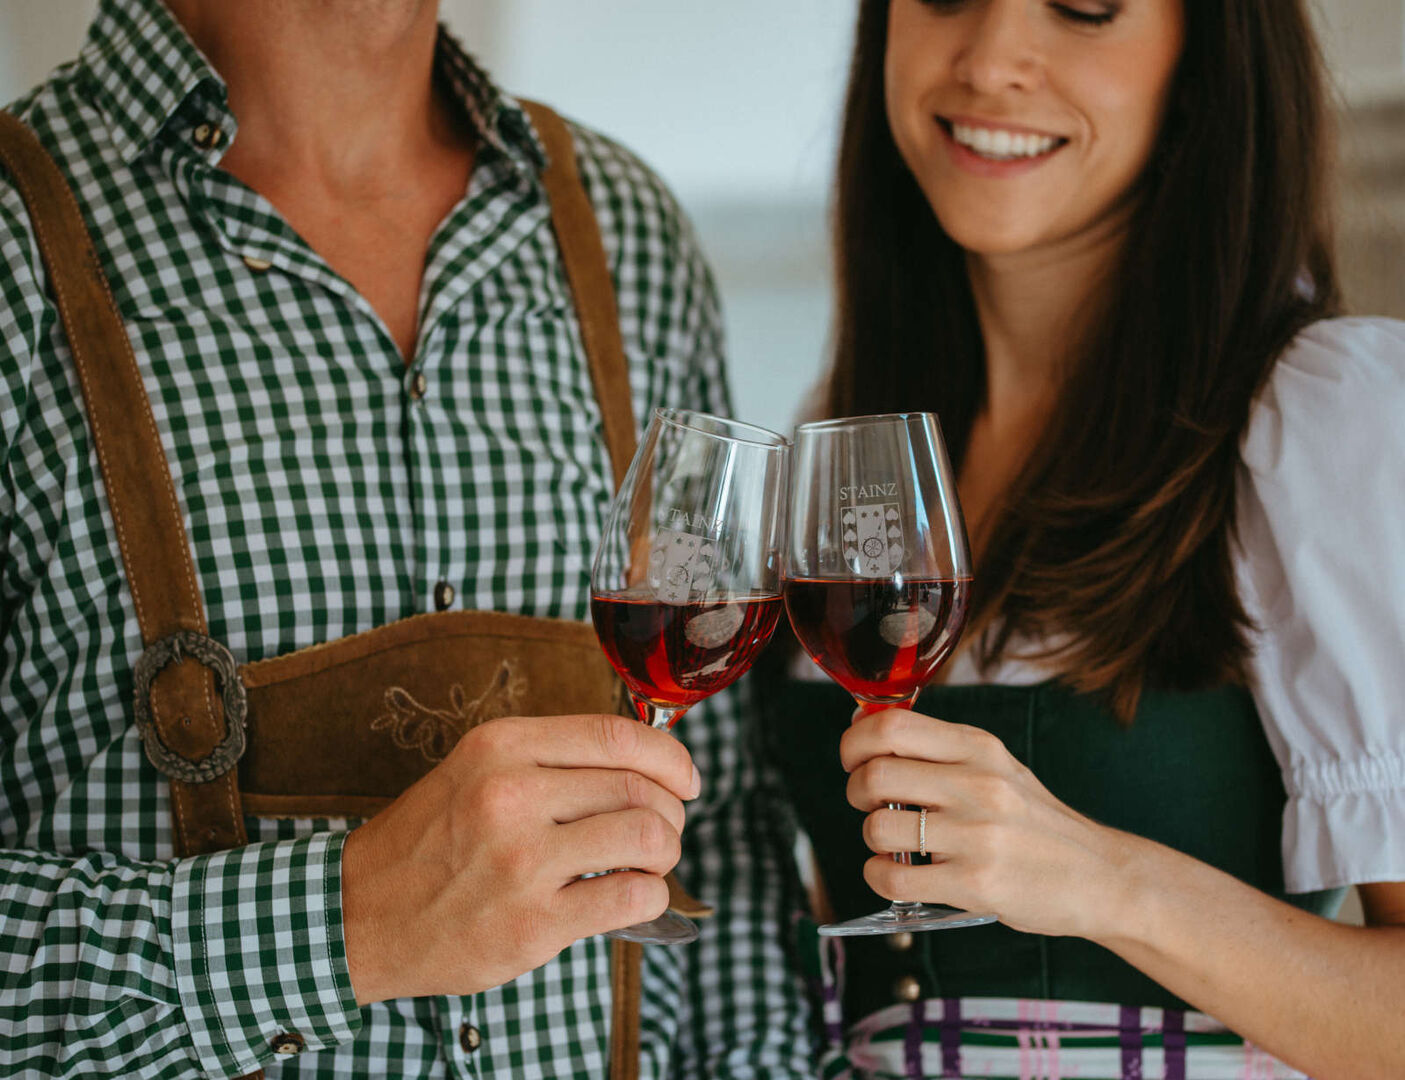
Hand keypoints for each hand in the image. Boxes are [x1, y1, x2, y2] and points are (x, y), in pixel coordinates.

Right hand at [341, 713, 698, 1002]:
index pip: (617, 735)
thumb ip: (550, 760)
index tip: (687, 779)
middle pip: (639, 787)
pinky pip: (632, 897)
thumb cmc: (428, 842)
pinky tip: (632, 897)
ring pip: (646, 837)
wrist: (357, 915)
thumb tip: (645, 763)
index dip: (670, 756)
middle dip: (670, 811)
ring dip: (665, 852)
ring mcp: (522, 861)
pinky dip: (651, 896)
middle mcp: (512, 794)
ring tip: (649, 863)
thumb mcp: (476, 771)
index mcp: (502, 746)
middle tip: (662, 831)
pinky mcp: (531, 923)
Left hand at [842, 709, 1132, 938]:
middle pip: (874, 775)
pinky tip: (898, 875)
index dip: (854, 742)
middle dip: (856, 792)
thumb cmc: (1034, 821)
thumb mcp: (994, 766)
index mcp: (978, 747)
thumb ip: (934, 748)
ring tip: (895, 845)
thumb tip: (860, 725)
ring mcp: (978, 835)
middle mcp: (978, 784)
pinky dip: (880, 878)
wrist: (1101, 876)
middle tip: (871, 805)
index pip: (890, 725)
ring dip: (872, 840)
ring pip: (877, 829)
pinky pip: (892, 879)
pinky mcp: (976, 884)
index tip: (854, 759)